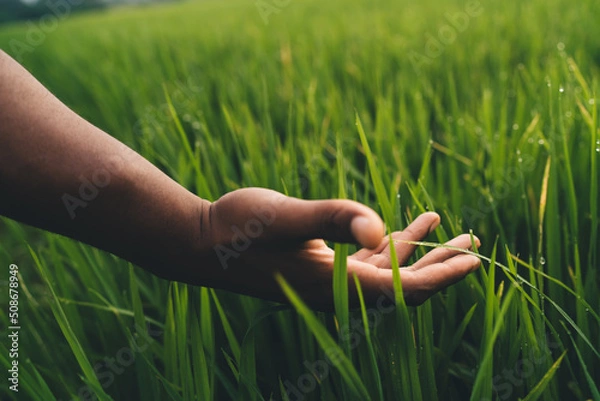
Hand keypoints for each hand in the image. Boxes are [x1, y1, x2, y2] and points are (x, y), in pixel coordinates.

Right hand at [181, 188, 480, 309]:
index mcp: (336, 286)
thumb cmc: (240, 230)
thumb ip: (331, 219)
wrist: (204, 243)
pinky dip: (392, 244)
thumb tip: (379, 228)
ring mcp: (331, 280)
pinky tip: (409, 224)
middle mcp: (338, 291)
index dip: (441, 277)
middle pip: (404, 286)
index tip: (474, 261)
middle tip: (474, 247)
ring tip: (453, 231)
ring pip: (390, 272)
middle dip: (441, 268)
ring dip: (421, 253)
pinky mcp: (323, 266)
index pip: (403, 290)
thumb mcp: (286, 217)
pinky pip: (368, 260)